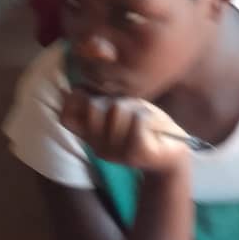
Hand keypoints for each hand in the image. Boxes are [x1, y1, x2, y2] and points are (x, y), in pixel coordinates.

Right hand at [59, 90, 190, 173]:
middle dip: (114, 99)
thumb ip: (100, 101)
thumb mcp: (119, 111)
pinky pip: (136, 120)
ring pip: (116, 109)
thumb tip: (76, 85)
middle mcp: (98, 147)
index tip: (95, 95)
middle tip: (129, 110)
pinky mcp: (135, 154)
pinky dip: (146, 115)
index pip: (65, 117)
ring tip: (142, 119)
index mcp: (91, 137)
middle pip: (92, 105)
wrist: (173, 154)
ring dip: (133, 107)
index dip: (74, 99)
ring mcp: (115, 153)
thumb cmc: (145, 126)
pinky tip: (150, 125)